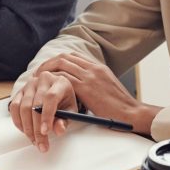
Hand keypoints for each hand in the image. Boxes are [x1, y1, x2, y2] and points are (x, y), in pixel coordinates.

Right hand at [9, 69, 76, 151]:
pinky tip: (26, 131)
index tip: (46, 132)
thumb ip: (65, 120)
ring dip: (27, 128)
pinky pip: (14, 108)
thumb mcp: (70, 110)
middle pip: (35, 105)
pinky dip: (19, 122)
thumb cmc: (64, 101)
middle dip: (37, 128)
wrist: (56, 91)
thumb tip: (58, 129)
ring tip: (34, 140)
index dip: (47, 116)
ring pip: (23, 107)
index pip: (50, 98)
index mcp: (59, 82)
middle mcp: (43, 80)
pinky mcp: (19, 91)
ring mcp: (29, 85)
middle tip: (41, 144)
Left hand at [38, 53, 158, 135]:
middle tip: (38, 73)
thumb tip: (81, 90)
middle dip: (48, 64)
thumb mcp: (108, 89)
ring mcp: (90, 77)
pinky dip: (52, 82)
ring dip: (46, 71)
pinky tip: (45, 89)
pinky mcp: (87, 88)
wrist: (132, 113)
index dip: (58, 61)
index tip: (48, 68)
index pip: (74, 56)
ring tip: (37, 81)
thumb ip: (95, 85)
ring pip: (61, 65)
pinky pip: (63, 79)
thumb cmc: (121, 107)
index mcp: (99, 67)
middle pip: (64, 57)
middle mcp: (93, 68)